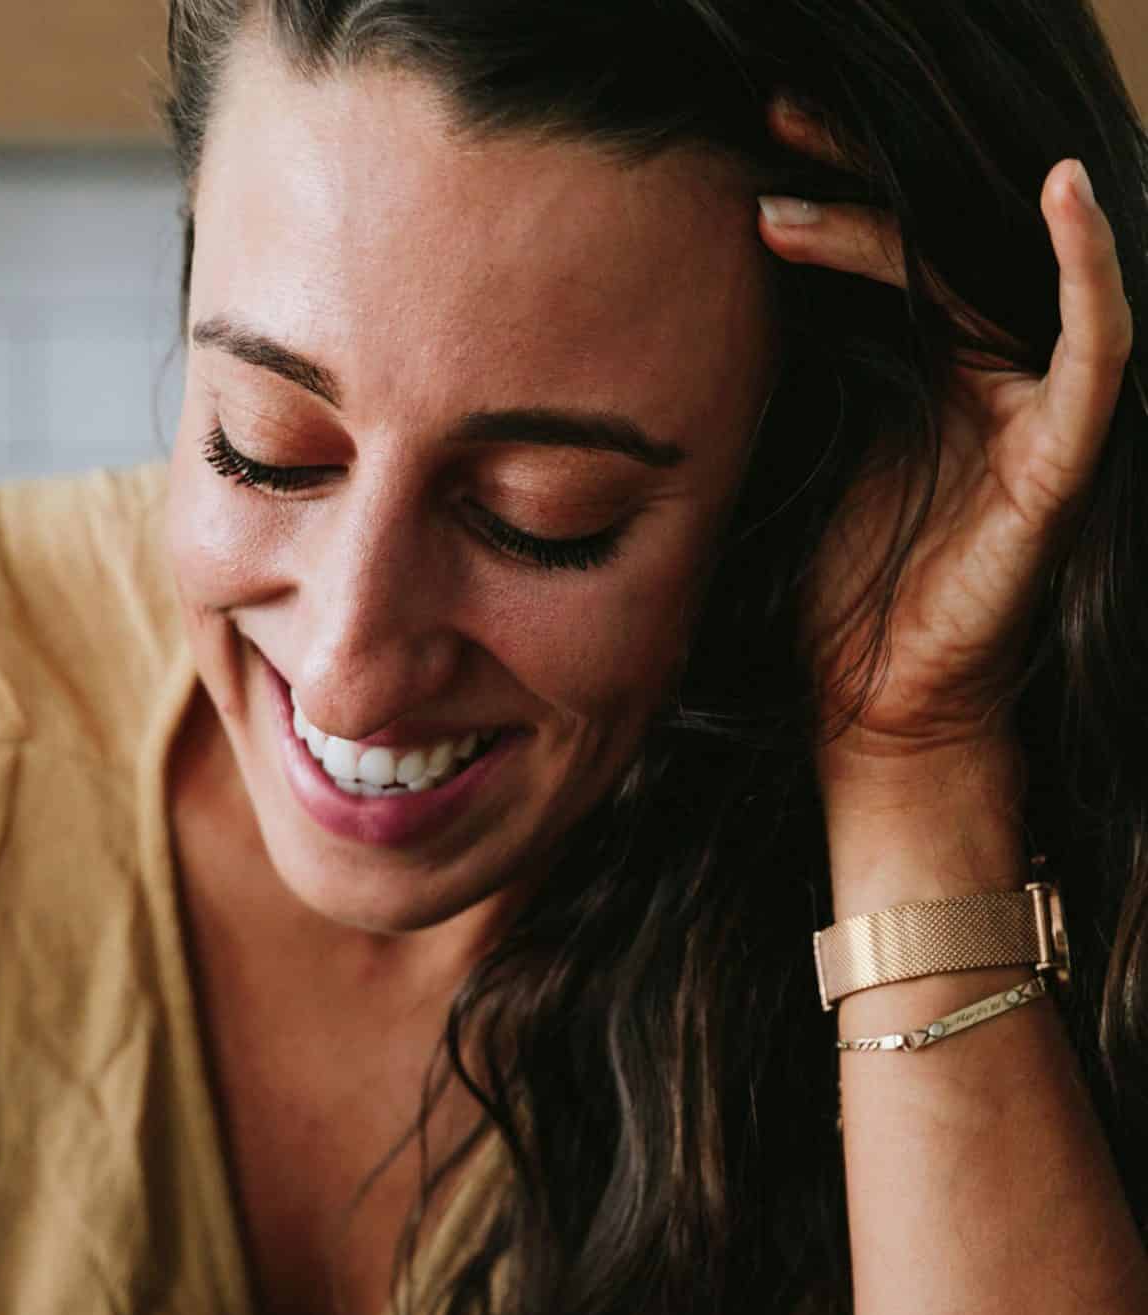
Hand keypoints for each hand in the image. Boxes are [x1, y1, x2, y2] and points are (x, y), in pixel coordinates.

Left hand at [757, 101, 1133, 789]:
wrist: (881, 710)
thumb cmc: (842, 604)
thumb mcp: (801, 472)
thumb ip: (789, 393)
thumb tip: (700, 322)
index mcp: (919, 377)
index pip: (877, 258)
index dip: (817, 200)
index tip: (735, 161)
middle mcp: (978, 376)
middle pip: (923, 243)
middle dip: (844, 175)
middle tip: (764, 118)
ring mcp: (1027, 407)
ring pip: (980, 273)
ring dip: (897, 211)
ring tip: (801, 156)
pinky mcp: (1065, 453)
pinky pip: (1098, 345)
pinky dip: (1089, 267)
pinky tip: (1061, 192)